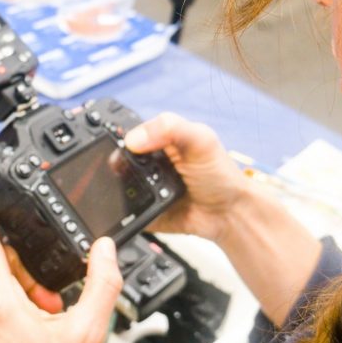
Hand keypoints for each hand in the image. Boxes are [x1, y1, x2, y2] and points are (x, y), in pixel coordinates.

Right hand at [125, 113, 322, 324]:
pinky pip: (122, 212)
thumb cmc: (220, 174)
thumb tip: (134, 139)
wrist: (229, 214)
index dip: (116, 138)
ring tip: (118, 190)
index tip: (111, 143)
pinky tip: (121, 209)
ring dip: (113, 189)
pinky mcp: (142, 212)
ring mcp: (143, 188)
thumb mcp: (200, 140)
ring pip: (115, 186)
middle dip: (112, 166)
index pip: (128, 135)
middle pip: (117, 161)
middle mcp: (148, 164)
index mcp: (159, 141)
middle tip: (115, 170)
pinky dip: (119, 212)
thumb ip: (171, 128)